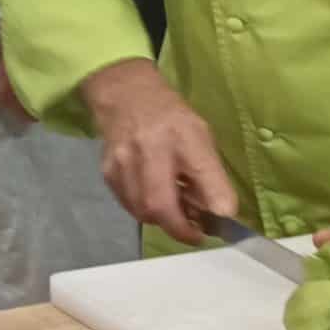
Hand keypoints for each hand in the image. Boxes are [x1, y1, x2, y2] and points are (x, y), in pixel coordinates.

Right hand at [77, 58, 237, 243]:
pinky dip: (145, 211)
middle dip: (181, 229)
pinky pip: (130, 207)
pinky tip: (154, 197)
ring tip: (175, 209)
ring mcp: (123, 162)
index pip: (202, 175)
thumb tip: (221, 215)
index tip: (222, 223)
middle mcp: (149, 147)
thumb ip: (211, 175)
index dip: (215, 207)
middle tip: (195, 233)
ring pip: (144, 212)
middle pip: (161, 205)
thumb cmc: (172, 119)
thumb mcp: (201, 137)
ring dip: (163, 221)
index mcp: (183, 134)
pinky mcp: (108, 173)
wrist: (126, 97)